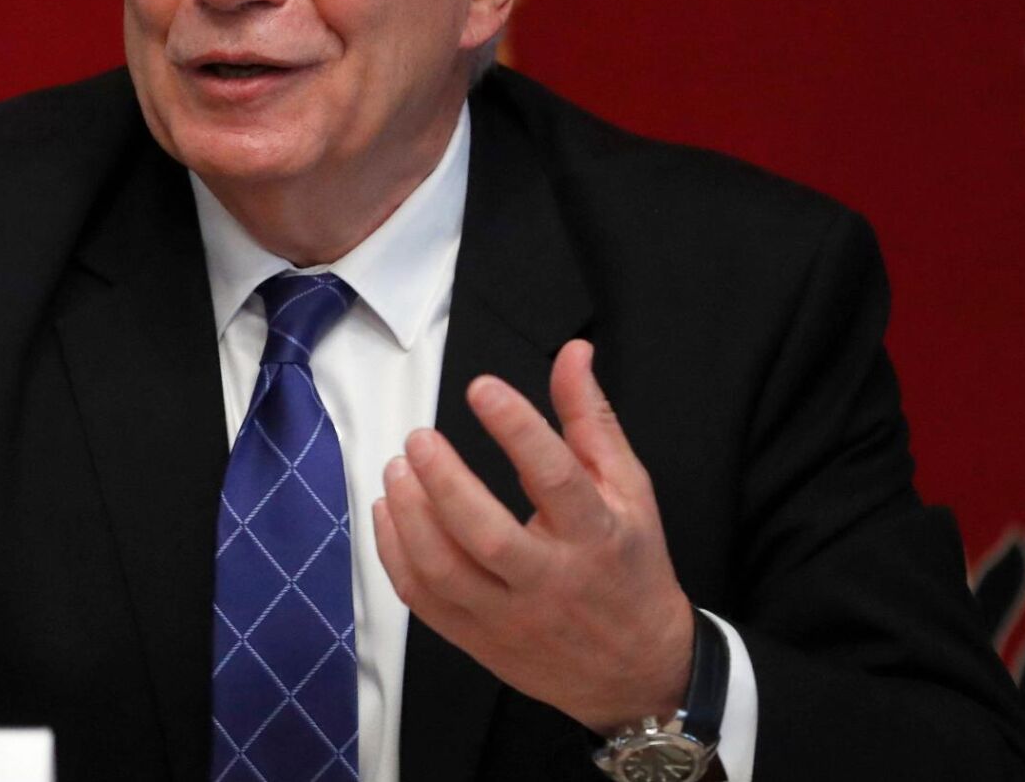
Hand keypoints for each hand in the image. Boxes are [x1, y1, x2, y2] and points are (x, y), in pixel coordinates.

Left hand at [374, 339, 692, 732]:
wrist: (636, 670)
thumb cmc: (629, 566)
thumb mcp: (628, 488)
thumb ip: (591, 419)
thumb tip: (573, 353)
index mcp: (597, 535)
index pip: (556, 478)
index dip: (518, 429)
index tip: (482, 389)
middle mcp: (551, 580)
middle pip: (488, 535)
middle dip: (444, 482)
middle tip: (418, 439)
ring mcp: (510, 616)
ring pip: (445, 573)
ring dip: (409, 517)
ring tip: (395, 469)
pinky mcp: (477, 640)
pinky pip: (423, 600)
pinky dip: (395, 555)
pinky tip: (388, 512)